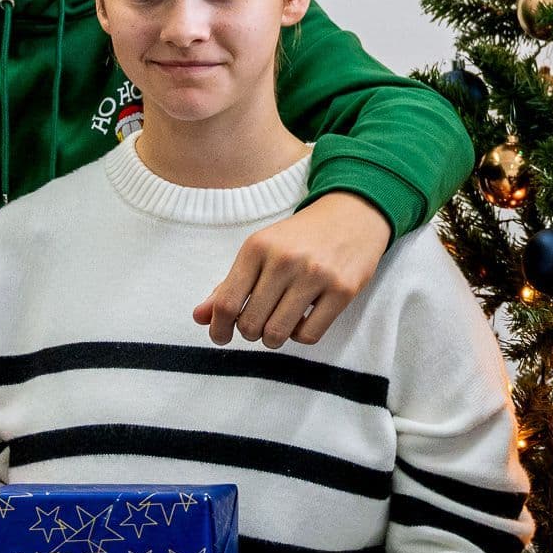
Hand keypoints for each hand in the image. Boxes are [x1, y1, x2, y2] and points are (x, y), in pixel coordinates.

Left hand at [195, 191, 389, 347]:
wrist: (353, 214)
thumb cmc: (300, 238)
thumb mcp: (261, 250)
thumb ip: (229, 285)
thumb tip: (199, 318)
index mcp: (257, 247)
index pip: (226, 302)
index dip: (218, 328)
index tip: (221, 336)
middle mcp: (284, 259)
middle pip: (250, 323)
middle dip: (249, 333)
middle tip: (257, 326)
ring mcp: (316, 275)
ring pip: (278, 333)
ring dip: (273, 339)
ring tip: (278, 326)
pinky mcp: (343, 290)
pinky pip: (309, 335)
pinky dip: (300, 336)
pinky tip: (302, 320)